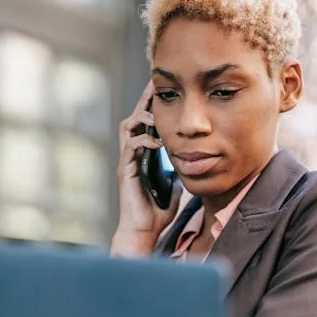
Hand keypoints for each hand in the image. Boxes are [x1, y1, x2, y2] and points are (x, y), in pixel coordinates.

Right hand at [111, 82, 181, 256]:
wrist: (143, 232)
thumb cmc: (157, 212)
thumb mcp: (175, 185)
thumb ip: (178, 170)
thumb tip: (191, 161)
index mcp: (143, 154)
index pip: (147, 122)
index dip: (154, 105)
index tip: (167, 89)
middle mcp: (132, 154)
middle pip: (135, 117)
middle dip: (145, 100)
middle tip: (156, 84)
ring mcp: (127, 161)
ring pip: (128, 126)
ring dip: (143, 117)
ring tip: (157, 114)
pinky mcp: (125, 171)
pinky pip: (131, 147)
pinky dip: (144, 140)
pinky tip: (157, 141)